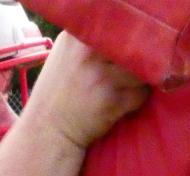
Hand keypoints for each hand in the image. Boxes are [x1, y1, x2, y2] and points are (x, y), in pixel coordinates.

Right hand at [24, 32, 148, 149]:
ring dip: (137, 82)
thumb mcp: (65, 55)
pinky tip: (118, 104)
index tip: (121, 54)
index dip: (125, 41)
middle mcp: (88, 52)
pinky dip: (135, 99)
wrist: (47, 132)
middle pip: (132, 47)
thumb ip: (91, 41)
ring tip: (121, 90)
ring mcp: (101, 76)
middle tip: (123, 74)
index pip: (117, 29)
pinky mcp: (112, 100)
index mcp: (76, 37)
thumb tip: (125, 35)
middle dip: (133, 61)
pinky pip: (141, 93)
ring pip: (141, 70)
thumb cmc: (57, 94)